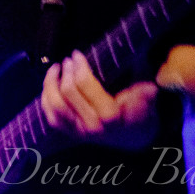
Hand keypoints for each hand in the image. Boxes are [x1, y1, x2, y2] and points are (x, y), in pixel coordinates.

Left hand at [40, 50, 158, 149]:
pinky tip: (49, 85)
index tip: (77, 54)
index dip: (78, 66)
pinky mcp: (70, 133)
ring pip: (54, 105)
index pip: (85, 85)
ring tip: (55, 68)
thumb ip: (146, 97)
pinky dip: (46, 98)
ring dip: (51, 83)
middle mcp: (91, 126)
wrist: (133, 139)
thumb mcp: (148, 105)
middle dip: (66, 71)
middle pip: (67, 92)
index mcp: (109, 116)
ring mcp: (78, 132)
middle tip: (68, 59)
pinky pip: (50, 116)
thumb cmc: (140, 117)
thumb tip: (148, 89)